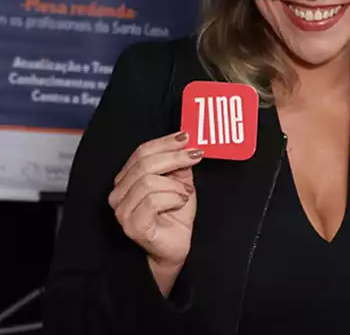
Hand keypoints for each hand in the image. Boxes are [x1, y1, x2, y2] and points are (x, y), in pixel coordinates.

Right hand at [108, 131, 202, 270]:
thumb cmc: (175, 216)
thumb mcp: (180, 182)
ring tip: (185, 192)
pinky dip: (173, 198)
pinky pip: (153, 200)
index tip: (186, 137)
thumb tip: (185, 143)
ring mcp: (123, 210)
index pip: (142, 151)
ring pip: (149, 181)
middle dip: (175, 157)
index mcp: (127, 178)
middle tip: (196, 156)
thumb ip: (179, 164)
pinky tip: (179, 203)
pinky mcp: (132, 225)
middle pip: (144, 163)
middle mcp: (119, 193)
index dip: (165, 142)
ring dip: (175, 184)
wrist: (175, 246)